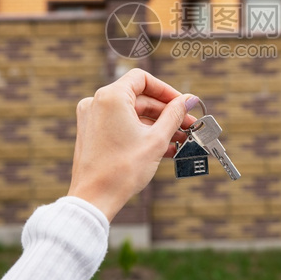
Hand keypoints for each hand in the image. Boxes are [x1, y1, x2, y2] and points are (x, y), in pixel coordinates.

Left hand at [67, 68, 199, 221]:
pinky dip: (141, 132)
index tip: (182, 104)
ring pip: (132, 113)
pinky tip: (164, 146)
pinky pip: (122, 124)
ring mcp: (93, 118)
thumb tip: (188, 100)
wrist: (94, 200)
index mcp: (110, 97)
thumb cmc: (122, 170)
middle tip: (187, 124)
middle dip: (166, 112)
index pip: (143, 79)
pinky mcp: (92, 133)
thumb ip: (174, 115)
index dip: (166, 90)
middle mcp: (97, 102)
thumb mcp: (156, 139)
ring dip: (157, 124)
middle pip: (139, 97)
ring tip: (180, 139)